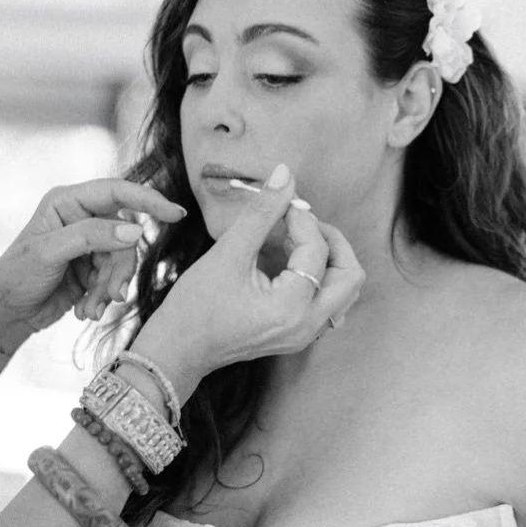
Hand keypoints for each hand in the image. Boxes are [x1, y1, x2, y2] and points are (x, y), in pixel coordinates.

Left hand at [0, 178, 188, 352]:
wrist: (2, 318)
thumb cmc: (13, 279)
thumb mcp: (48, 254)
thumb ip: (91, 237)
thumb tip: (135, 231)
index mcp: (69, 202)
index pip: (118, 192)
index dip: (149, 200)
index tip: (176, 214)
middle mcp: (83, 218)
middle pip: (125, 234)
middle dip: (120, 267)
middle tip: (114, 293)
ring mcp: (90, 243)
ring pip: (123, 259)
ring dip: (110, 287)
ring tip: (91, 309)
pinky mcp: (93, 268)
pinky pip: (116, 277)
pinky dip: (104, 296)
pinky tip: (85, 311)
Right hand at [133, 167, 363, 390]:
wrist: (174, 352)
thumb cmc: (194, 307)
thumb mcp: (227, 254)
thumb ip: (262, 212)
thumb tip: (286, 174)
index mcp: (291, 308)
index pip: (317, 252)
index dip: (304, 220)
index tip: (284, 205)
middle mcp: (307, 325)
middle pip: (350, 274)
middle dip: (332, 241)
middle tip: (303, 223)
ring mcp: (305, 334)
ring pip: (343, 289)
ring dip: (329, 258)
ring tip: (295, 240)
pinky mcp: (298, 334)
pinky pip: (328, 300)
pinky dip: (319, 275)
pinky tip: (290, 260)